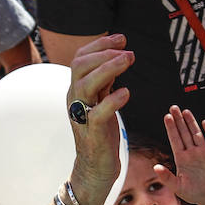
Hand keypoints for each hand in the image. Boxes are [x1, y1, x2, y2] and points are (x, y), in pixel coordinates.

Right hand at [66, 34, 131, 204]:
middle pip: (80, 66)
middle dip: (104, 53)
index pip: (81, 58)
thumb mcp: (101, 101)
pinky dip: (112, 100)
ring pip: (86, 84)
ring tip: (128, 61)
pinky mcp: (93, 132)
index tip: (122, 38)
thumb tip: (116, 56)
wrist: (95, 167)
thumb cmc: (101, 133)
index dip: (100, 45)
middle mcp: (75, 98)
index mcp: (76, 89)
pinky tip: (126, 92)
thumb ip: (105, 81)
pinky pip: (98, 113)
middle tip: (128, 51)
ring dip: (108, 69)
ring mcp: (82, 115)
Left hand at [160, 106, 204, 204]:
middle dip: (179, 120)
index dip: (171, 128)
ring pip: (197, 134)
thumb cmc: (193, 193)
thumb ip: (166, 177)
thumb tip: (155, 167)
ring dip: (191, 123)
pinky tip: (204, 123)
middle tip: (173, 108)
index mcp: (182, 159)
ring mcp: (204, 152)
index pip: (175, 140)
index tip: (167, 117)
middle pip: (184, 133)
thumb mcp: (178, 187)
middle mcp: (192, 153)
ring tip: (185, 112)